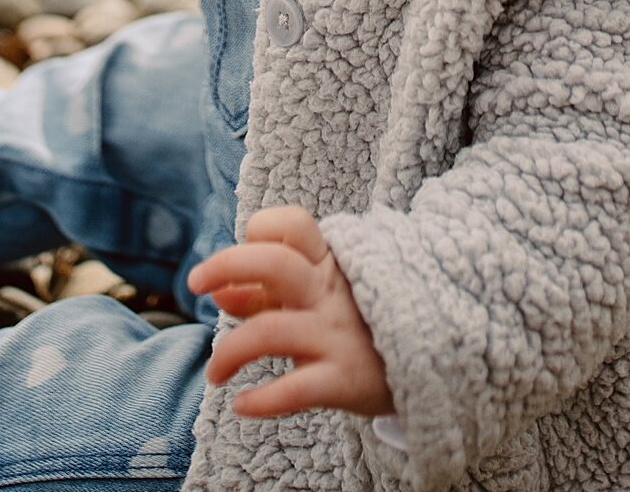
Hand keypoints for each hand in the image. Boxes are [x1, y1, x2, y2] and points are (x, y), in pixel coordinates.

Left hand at [186, 205, 395, 419]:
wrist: (436, 361)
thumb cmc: (363, 324)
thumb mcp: (320, 297)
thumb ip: (267, 294)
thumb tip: (217, 292)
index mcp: (331, 265)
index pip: (292, 225)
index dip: (258, 231)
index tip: (241, 255)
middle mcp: (331, 294)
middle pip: (273, 262)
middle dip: (224, 265)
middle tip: (193, 283)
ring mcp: (338, 335)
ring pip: (269, 331)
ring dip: (227, 351)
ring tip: (215, 373)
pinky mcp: (345, 379)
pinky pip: (295, 389)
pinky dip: (261, 400)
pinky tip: (242, 405)